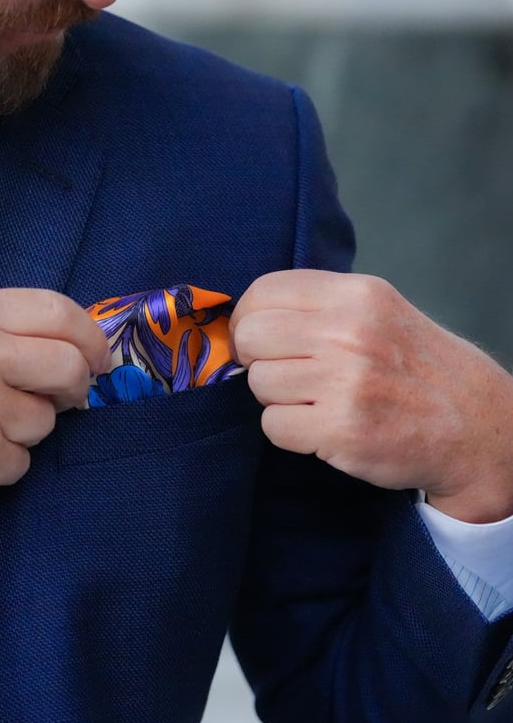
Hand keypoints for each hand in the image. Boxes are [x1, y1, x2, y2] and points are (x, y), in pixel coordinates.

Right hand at [0, 289, 109, 541]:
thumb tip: (69, 346)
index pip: (58, 311)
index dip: (90, 336)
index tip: (99, 355)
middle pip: (70, 368)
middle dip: (75, 386)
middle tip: (60, 396)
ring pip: (47, 422)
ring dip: (25, 428)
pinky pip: (22, 462)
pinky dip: (1, 462)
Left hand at [230, 269, 512, 522]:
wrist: (476, 428)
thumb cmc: (417, 369)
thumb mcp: (379, 313)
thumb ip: (319, 307)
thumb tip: (249, 317)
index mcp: (357, 295)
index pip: (264, 291)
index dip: (247, 317)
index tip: (255, 338)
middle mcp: (350, 332)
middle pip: (251, 336)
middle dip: (255, 359)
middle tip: (281, 373)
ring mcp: (345, 382)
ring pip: (258, 382)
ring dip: (276, 398)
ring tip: (314, 401)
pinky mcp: (341, 429)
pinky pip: (273, 425)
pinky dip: (288, 431)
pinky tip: (320, 427)